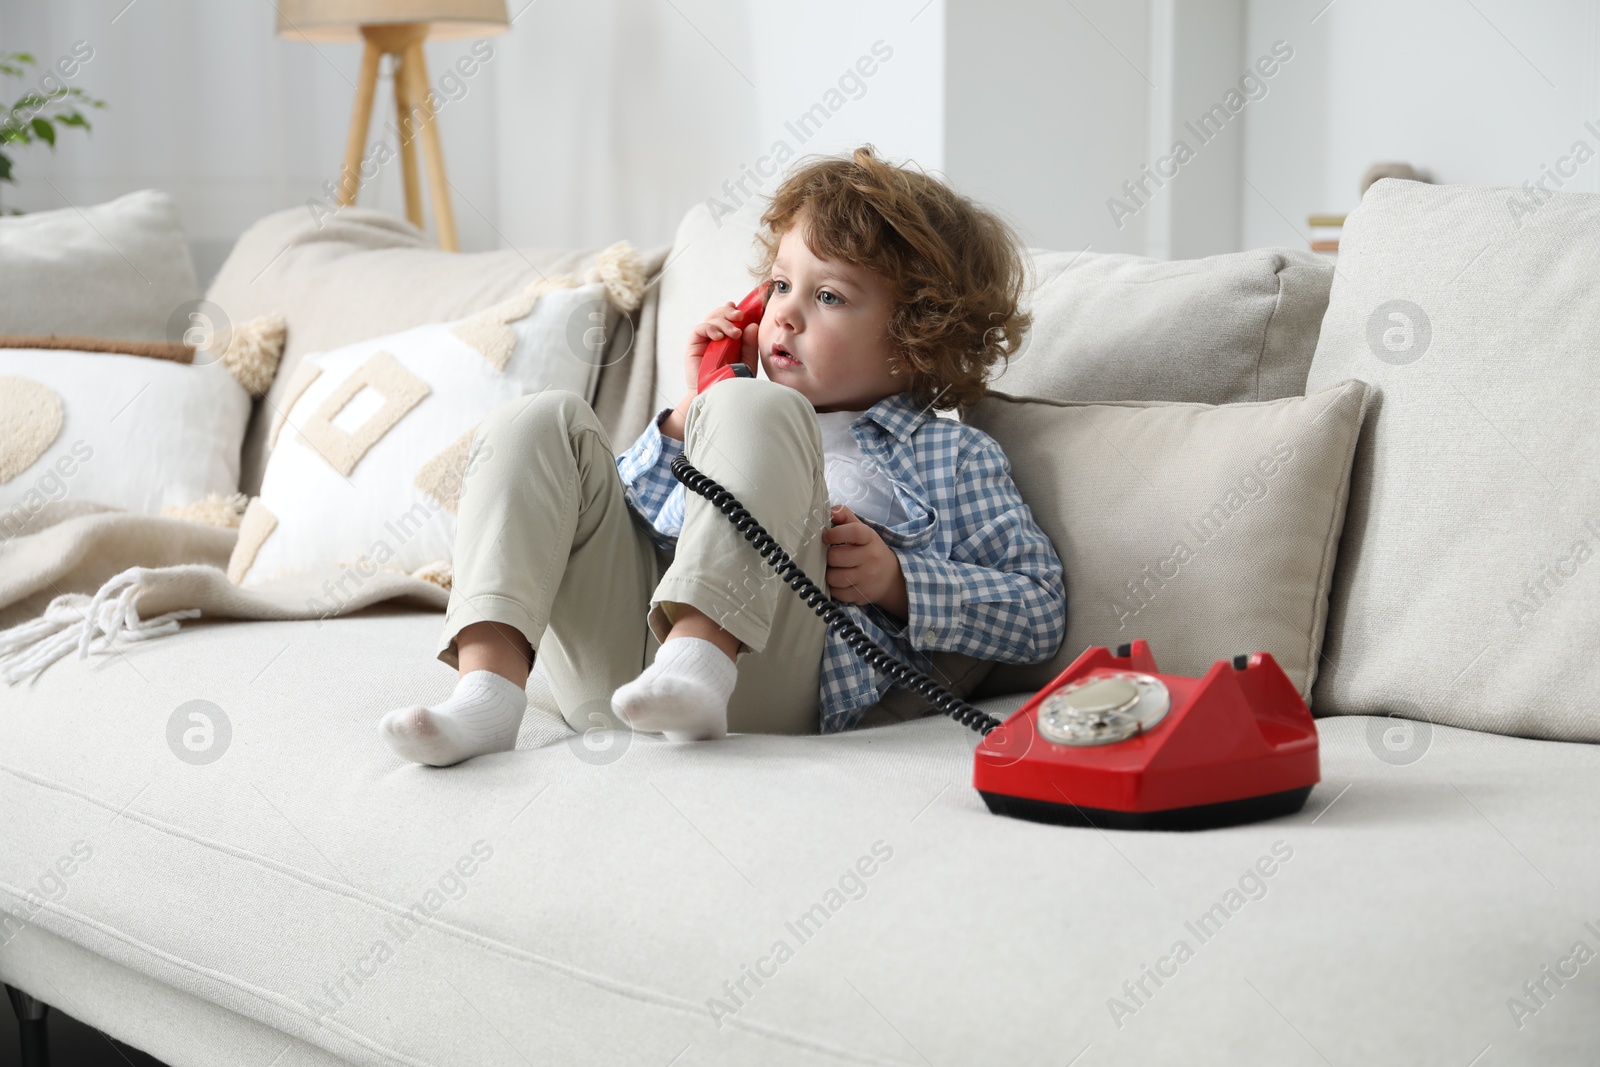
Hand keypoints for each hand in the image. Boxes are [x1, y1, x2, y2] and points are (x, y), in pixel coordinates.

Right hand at [684, 300, 760, 394]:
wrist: (716, 397)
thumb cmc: (732, 382)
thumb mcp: (747, 362)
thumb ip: (750, 345)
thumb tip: (752, 325)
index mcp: (728, 339)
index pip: (729, 318)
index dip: (734, 310)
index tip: (745, 310)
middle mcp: (716, 338)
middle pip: (719, 315)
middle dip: (729, 312)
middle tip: (740, 316)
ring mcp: (704, 341)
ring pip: (710, 319)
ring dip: (723, 321)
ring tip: (734, 333)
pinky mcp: (693, 346)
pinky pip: (699, 329)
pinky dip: (709, 328)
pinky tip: (719, 337)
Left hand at [823, 503, 907, 618]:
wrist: (890, 576)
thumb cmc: (869, 549)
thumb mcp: (862, 530)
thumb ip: (845, 516)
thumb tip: (829, 511)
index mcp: (870, 538)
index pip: (853, 532)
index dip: (835, 533)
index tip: (826, 536)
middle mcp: (871, 558)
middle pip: (836, 557)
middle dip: (828, 556)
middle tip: (830, 555)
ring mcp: (867, 578)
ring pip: (834, 577)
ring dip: (828, 573)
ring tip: (833, 569)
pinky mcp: (862, 595)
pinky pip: (837, 593)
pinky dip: (833, 588)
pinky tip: (838, 581)